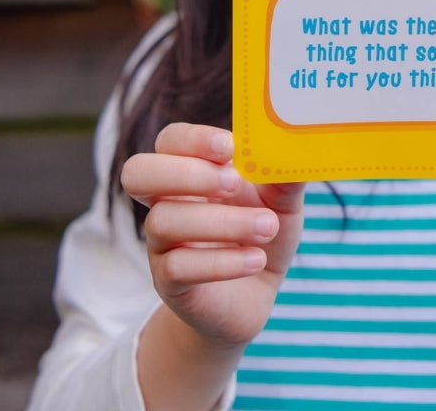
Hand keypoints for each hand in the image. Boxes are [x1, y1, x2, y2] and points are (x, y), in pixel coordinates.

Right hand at [121, 122, 305, 348]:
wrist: (255, 296)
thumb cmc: (263, 235)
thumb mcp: (283, 204)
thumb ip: (285, 178)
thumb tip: (298, 149)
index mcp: (192, 172)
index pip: (170, 141)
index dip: (193, 139)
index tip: (230, 148)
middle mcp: (167, 203)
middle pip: (137, 173)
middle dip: (185, 173)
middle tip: (234, 183)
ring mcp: (163, 244)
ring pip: (163, 221)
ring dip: (220, 222)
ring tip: (267, 227)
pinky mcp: (170, 283)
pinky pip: (177, 267)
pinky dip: (221, 262)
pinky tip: (255, 260)